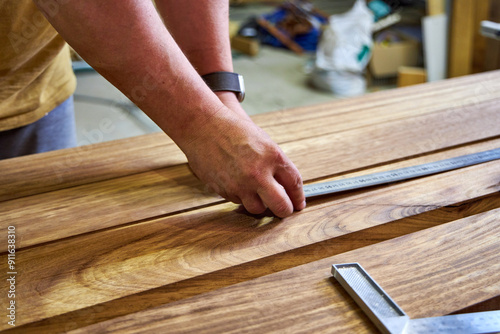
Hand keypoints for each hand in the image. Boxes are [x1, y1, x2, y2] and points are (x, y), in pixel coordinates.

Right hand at [182, 94, 305, 217]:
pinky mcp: (225, 190)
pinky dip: (242, 196)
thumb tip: (286, 186)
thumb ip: (275, 163)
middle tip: (285, 210)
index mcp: (273, 156)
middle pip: (281, 206)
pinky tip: (238, 184)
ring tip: (259, 195)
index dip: (299, 196)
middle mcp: (258, 173)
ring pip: (258, 209)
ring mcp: (241, 184)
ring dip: (261, 205)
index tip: (299, 203)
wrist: (203, 126)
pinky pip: (238, 201)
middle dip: (285, 211)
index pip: (294, 183)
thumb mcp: (263, 141)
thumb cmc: (233, 130)